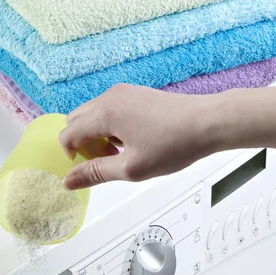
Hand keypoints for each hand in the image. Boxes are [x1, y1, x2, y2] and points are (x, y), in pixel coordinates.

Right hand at [59, 84, 216, 190]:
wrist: (207, 123)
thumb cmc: (173, 145)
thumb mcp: (130, 168)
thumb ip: (95, 173)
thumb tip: (68, 181)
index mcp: (104, 114)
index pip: (68, 134)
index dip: (70, 156)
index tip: (87, 169)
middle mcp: (109, 97)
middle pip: (76, 120)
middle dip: (82, 144)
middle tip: (104, 162)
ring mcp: (123, 93)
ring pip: (92, 115)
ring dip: (96, 136)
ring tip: (120, 154)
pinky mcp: (135, 94)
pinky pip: (109, 110)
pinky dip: (109, 128)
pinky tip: (130, 142)